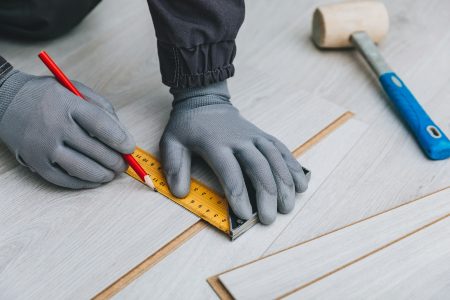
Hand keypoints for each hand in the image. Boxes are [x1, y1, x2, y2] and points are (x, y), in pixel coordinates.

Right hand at [0, 70, 134, 188]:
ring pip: (81, 168)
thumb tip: (122, 135)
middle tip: (124, 164)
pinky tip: (94, 180)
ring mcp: (43, 146)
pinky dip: (83, 183)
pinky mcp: (34, 162)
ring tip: (112, 173)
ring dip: (103, 175)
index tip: (130, 147)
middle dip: (115, 160)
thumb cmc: (48, 95)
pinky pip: (63, 180)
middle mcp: (54, 125)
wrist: (4, 100)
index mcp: (67, 103)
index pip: (101, 124)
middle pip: (95, 150)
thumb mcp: (75, 89)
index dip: (120, 139)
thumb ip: (102, 107)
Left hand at [159, 81, 308, 223]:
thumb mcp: (171, 143)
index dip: (239, 194)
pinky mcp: (264, 136)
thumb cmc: (188, 127)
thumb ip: (174, 167)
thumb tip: (180, 192)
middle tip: (270, 217)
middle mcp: (239, 140)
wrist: (205, 102)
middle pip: (259, 167)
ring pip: (275, 159)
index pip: (230, 171)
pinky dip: (293, 167)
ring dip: (285, 183)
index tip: (245, 214)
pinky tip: (301, 185)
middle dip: (267, 194)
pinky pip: (282, 151)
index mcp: (216, 144)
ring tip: (288, 206)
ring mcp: (254, 137)